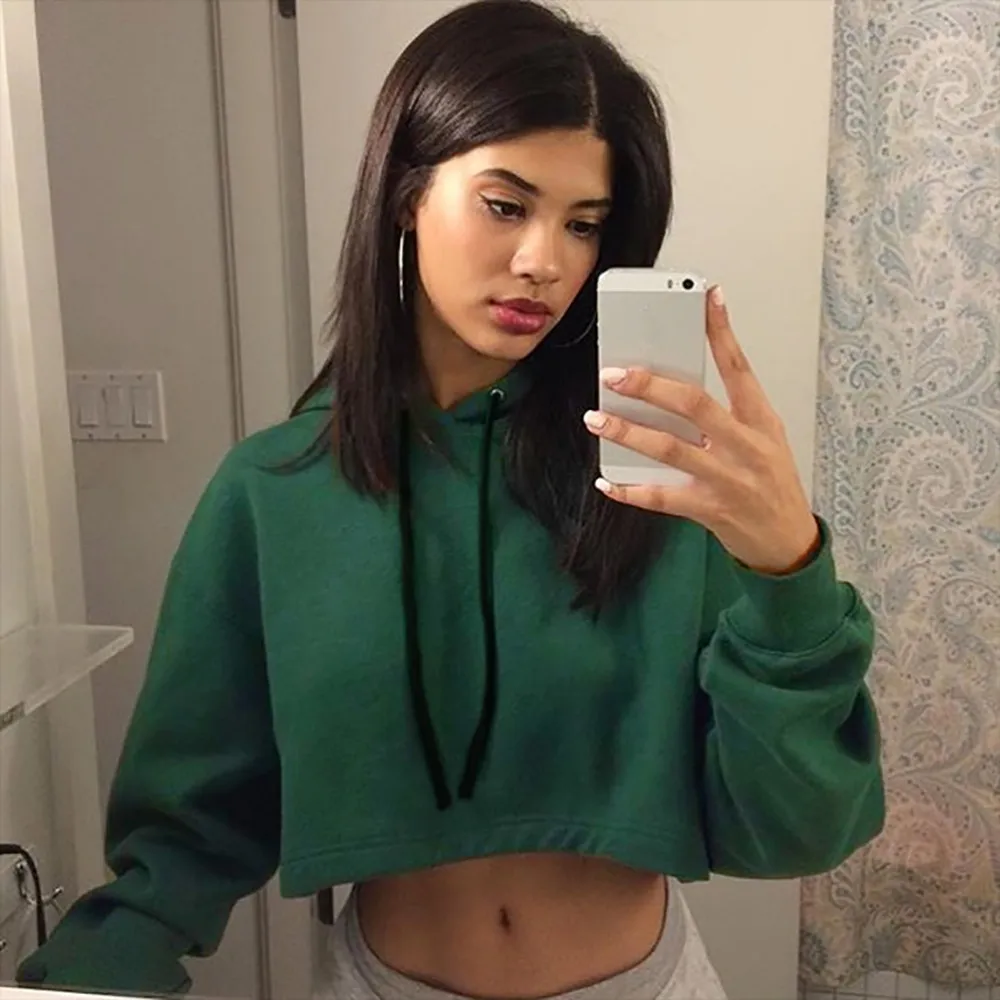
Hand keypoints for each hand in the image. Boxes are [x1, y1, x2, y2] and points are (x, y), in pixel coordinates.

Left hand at [583, 286, 819, 575]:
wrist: (788, 540)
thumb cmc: (772, 483)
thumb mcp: (764, 439)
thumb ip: (729, 412)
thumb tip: (676, 385)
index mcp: (761, 420)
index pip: (739, 367)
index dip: (722, 331)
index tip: (706, 297)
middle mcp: (745, 446)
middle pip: (695, 404)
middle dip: (650, 386)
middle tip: (614, 374)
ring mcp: (727, 479)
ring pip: (670, 448)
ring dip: (628, 432)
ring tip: (596, 419)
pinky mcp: (710, 509)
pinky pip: (662, 497)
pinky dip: (631, 490)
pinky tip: (608, 481)